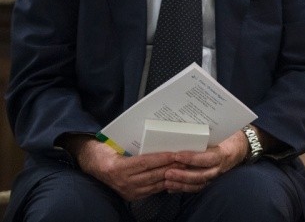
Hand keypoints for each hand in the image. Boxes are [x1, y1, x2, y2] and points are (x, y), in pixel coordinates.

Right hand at [63, 135, 178, 200]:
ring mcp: (128, 191)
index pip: (145, 162)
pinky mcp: (132, 196)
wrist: (92, 165)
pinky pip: (152, 190)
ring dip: (171, 176)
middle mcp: (123, 181)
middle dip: (171, 167)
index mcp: (118, 167)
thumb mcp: (115, 144)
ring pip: (155, 184)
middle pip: (153, 174)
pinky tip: (174, 177)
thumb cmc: (105, 149)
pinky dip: (164, 184)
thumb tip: (155, 135)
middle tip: (186, 159)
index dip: (162, 158)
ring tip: (184, 168)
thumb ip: (133, 143)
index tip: (175, 153)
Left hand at [162, 130, 248, 192]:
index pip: (208, 159)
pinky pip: (196, 188)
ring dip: (181, 184)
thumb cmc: (229, 136)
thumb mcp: (222, 133)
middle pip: (201, 176)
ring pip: (198, 184)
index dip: (192, 158)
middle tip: (167, 172)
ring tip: (167, 182)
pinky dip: (183, 188)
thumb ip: (207, 135)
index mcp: (223, 153)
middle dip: (183, 175)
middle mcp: (220, 168)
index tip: (177, 155)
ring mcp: (215, 176)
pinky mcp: (210, 180)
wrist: (241, 146)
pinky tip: (171, 187)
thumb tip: (186, 131)